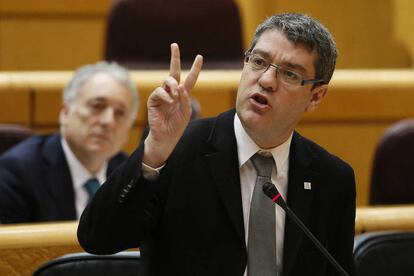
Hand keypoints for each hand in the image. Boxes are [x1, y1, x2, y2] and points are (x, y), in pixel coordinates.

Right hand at [144, 43, 202, 166]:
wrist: (165, 137)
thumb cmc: (177, 126)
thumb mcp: (186, 112)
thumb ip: (185, 99)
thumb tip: (180, 86)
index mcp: (182, 95)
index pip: (189, 79)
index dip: (195, 68)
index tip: (199, 57)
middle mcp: (171, 92)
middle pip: (173, 71)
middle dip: (174, 58)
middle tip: (174, 45)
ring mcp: (162, 95)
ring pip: (167, 80)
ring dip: (173, 85)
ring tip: (176, 94)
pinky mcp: (153, 100)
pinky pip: (159, 91)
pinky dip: (166, 96)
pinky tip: (169, 102)